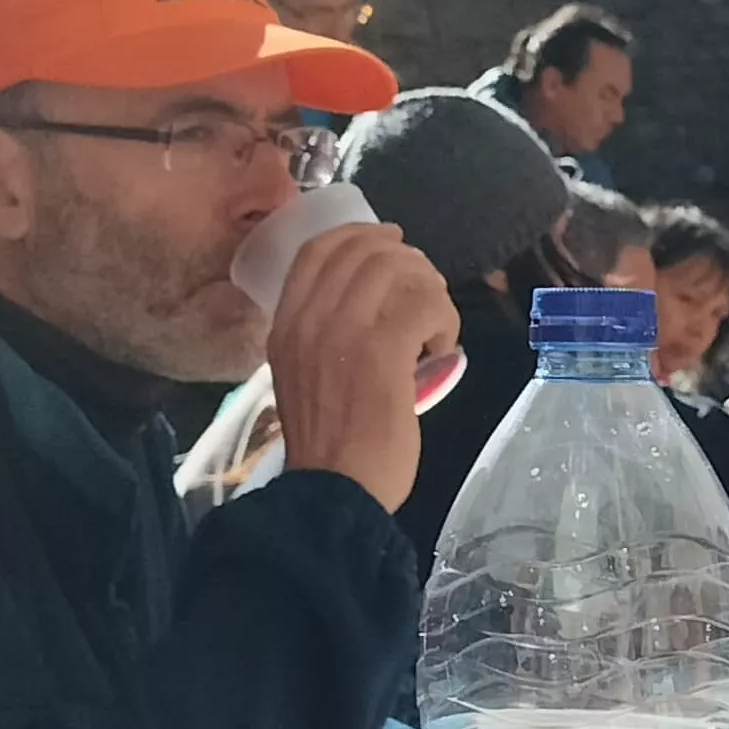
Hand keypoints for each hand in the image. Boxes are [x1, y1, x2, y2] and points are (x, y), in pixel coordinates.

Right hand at [269, 223, 460, 510]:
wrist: (332, 492)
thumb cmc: (327, 448)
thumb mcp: (303, 377)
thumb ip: (321, 339)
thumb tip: (368, 310)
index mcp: (285, 324)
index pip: (318, 250)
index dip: (360, 235)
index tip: (391, 244)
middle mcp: (308, 320)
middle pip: (364, 251)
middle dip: (408, 263)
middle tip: (428, 294)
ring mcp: (343, 332)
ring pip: (399, 270)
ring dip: (430, 292)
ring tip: (435, 328)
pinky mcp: (382, 351)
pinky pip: (424, 304)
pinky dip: (443, 320)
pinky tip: (442, 347)